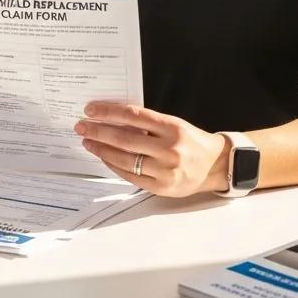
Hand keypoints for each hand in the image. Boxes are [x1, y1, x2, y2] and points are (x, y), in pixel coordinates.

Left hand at [75, 102, 228, 197]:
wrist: (216, 165)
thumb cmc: (190, 140)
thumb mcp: (173, 124)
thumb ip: (147, 123)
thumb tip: (112, 118)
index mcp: (173, 128)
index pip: (133, 116)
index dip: (109, 112)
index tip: (91, 109)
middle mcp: (170, 149)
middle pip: (125, 139)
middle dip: (98, 131)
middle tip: (81, 126)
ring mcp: (166, 171)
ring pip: (125, 159)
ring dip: (102, 150)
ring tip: (88, 142)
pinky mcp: (162, 187)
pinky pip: (131, 176)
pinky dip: (114, 165)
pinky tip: (104, 157)